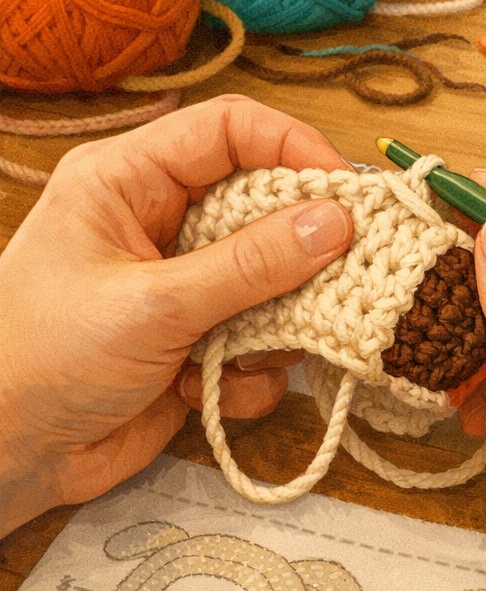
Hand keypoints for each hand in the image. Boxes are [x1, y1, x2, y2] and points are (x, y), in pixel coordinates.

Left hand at [0, 95, 352, 534]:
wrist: (5, 460)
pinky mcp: (196, 339)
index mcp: (128, 180)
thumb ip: (248, 265)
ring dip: (275, 322)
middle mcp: (159, 220)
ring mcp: (181, 282)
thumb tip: (336, 222)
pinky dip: (250, 368)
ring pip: (272, 278)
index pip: (228, 130)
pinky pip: (260, 337)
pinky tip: (208, 392)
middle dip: (299, 249)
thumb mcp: (149, 306)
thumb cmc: (41, 361)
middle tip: (340, 276)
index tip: (346, 192)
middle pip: (262, 205)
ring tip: (243, 353)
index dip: (292, 148)